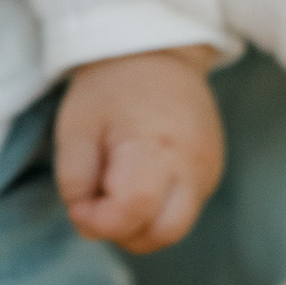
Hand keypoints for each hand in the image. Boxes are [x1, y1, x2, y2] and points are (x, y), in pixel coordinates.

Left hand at [55, 51, 224, 252]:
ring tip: (117, 187)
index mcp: (156, 146)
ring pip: (175, 228)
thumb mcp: (75, 128)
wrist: (157, 50)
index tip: (80, 203)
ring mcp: (208, 169)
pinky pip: (184, 209)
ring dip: (141, 224)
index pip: (133, 212)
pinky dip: (157, 209)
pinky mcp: (211, 170)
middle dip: (124, 232)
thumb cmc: (111, 89)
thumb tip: (86, 223)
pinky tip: (139, 179)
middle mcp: (193, 164)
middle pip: (163, 233)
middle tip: (99, 202)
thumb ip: (74, 182)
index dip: (99, 220)